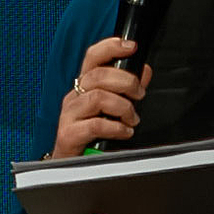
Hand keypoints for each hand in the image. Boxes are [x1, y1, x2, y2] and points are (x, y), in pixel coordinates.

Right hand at [52, 37, 153, 157]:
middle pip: (99, 75)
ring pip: (98, 97)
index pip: (93, 57)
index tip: (131, 46)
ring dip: (123, 107)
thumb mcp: (113, 107)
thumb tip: (145, 70)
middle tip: (139, 96)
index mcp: (84, 86)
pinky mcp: (68, 134)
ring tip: (131, 119)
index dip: (111, 47)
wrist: (71, 166)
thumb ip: (128, 88)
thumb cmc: (92, 135)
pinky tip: (124, 132)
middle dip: (127, 82)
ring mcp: (69, 115)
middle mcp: (74, 96)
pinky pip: (95, 124)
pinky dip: (116, 127)